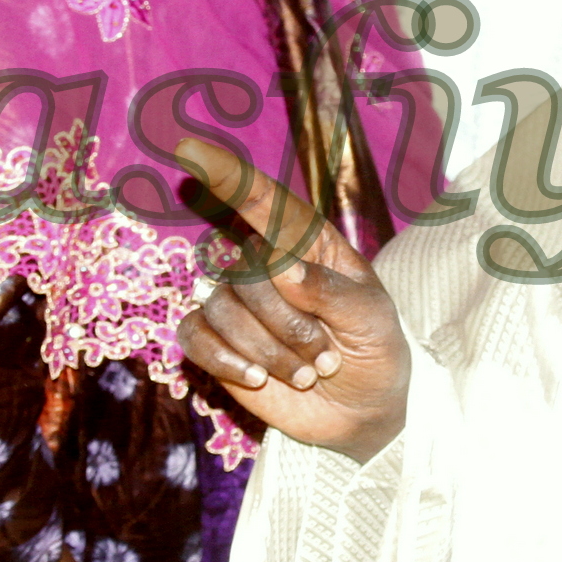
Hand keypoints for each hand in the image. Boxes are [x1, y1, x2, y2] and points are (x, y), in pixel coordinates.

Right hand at [169, 136, 408, 463]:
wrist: (361, 413)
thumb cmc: (373, 351)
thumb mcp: (372, 319)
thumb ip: (329, 290)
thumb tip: (278, 265)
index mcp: (306, 244)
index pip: (261, 199)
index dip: (223, 172)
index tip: (187, 148)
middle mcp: (264, 265)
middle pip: (246, 272)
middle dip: (288, 324)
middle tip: (325, 356)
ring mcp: (236, 303)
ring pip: (223, 309)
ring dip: (269, 351)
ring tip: (306, 373)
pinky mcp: (215, 341)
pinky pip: (195, 337)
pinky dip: (228, 362)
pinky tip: (259, 380)